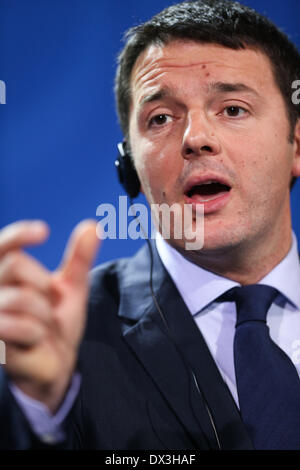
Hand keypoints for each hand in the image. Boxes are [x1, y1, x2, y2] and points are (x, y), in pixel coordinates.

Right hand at [0, 220, 99, 411]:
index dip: (19, 234)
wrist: (56, 364)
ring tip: (43, 325)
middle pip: (14, 264)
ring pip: (20, 297)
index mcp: (7, 274)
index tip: (44, 232)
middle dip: (43, 283)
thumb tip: (93, 226)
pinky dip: (38, 332)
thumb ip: (79, 258)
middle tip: (49, 303)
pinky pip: (20, 326)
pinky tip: (36, 339)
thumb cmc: (57, 321)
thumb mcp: (72, 287)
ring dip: (43, 313)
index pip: (3, 245)